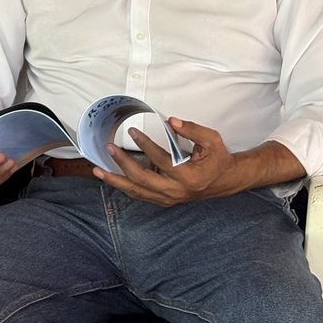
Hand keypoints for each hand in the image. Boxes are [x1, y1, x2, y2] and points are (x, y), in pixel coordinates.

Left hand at [93, 118, 240, 206]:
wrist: (225, 181)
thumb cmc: (217, 159)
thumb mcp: (212, 140)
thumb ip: (193, 130)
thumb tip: (171, 121)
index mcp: (189, 176)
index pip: (161, 160)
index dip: (145, 145)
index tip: (133, 132)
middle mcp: (176, 191)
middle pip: (142, 179)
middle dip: (123, 164)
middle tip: (109, 148)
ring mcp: (169, 198)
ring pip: (137, 192)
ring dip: (116, 181)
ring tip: (97, 170)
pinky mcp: (164, 200)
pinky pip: (139, 195)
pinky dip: (124, 186)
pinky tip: (111, 178)